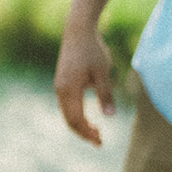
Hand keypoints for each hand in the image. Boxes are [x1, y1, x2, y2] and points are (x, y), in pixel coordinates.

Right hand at [54, 25, 115, 145]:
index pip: (76, 120)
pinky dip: (77, 114)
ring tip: (97, 131)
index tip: (100, 141)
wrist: (78, 31)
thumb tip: (111, 116)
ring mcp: (60, 86)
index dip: (87, 133)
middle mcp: (60, 90)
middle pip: (69, 120)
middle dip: (84, 132)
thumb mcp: (103, 72)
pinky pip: (67, 105)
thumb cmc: (92, 50)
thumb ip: (105, 94)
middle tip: (100, 141)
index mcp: (69, 90)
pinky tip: (89, 117)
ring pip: (67, 113)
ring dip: (80, 124)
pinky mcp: (63, 82)